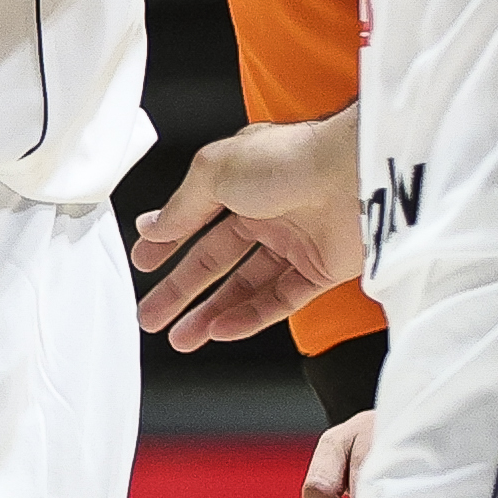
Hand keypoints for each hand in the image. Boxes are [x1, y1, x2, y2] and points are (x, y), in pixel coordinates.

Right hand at [131, 114, 364, 349]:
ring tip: (181, 337)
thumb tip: (153, 227)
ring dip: (210, 314)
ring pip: (244, 287)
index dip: (167, 243)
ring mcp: (295, 243)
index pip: (195, 219)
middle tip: (153, 315)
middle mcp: (267, 213)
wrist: (352, 177)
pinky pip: (280, 302)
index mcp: (241, 182)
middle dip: (180, 291)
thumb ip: (181, 206)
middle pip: (214, 260)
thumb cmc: (289, 159)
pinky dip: (250, 318)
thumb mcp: (214, 171)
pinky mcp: (321, 270)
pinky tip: (222, 330)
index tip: (145, 264)